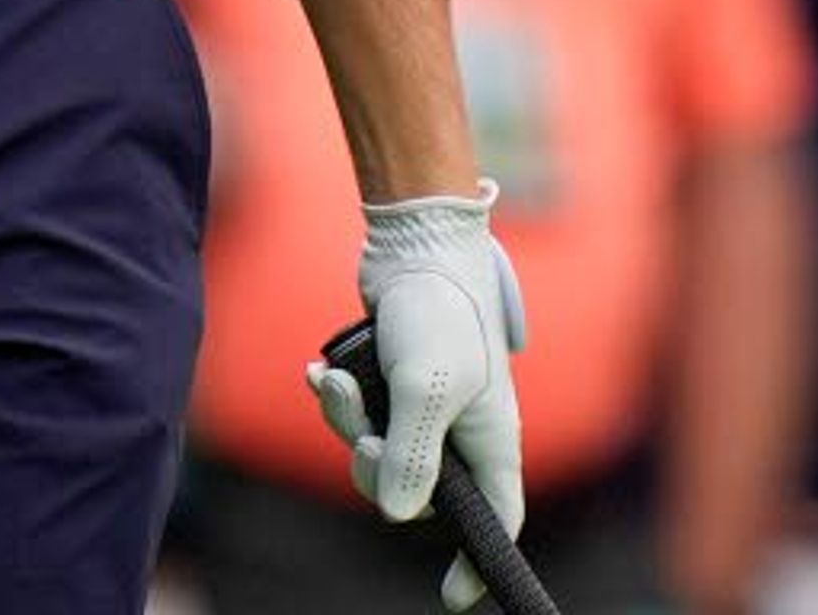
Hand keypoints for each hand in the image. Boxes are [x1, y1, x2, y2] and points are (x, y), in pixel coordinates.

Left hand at [311, 184, 528, 611]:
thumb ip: (412, 452)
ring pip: (376, 450)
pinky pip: (358, 413)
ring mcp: (424, 404)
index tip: (452, 595)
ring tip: (335, 381)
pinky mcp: (391, 379)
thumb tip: (396, 514)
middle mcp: (461, 427)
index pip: (498, 517)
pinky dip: (337, 397)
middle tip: (361, 431)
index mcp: (491, 437)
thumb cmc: (438, 306)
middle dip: (374, 468)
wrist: (413, 238)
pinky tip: (320, 374)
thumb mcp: (427, 383)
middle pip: (414, 490)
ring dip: (347, 422)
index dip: (480, 559)